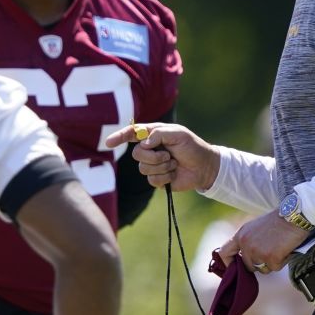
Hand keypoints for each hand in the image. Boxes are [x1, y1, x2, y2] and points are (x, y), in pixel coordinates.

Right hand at [103, 123, 219, 191]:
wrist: (205, 167)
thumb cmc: (192, 147)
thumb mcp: (178, 134)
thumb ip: (159, 134)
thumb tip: (143, 144)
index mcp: (153, 135)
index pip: (131, 134)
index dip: (119, 137)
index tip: (109, 142)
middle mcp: (150, 149)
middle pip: (136, 154)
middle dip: (152, 156)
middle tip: (168, 155)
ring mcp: (152, 165)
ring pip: (143, 168)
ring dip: (161, 167)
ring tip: (174, 164)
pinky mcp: (157, 179)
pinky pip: (151, 180)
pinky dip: (165, 177)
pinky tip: (173, 174)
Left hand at [220, 210, 307, 274]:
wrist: (294, 216)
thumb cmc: (278, 220)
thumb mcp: (255, 227)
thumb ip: (248, 240)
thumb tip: (246, 256)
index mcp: (240, 235)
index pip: (224, 252)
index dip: (227, 263)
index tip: (234, 268)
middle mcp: (246, 244)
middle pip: (248, 266)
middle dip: (259, 263)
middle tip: (271, 252)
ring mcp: (257, 251)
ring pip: (262, 269)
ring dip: (271, 263)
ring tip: (278, 248)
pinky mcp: (270, 257)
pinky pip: (275, 268)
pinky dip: (282, 262)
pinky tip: (285, 250)